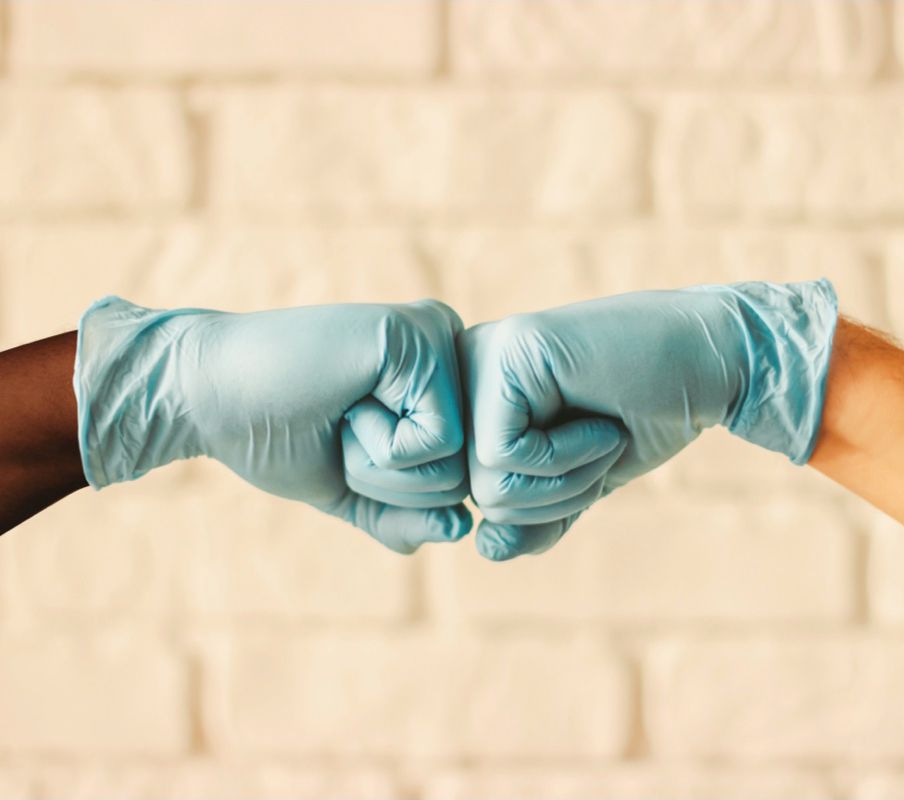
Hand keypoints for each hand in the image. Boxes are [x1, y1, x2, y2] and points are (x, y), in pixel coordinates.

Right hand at [75, 297, 470, 553]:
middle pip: (462, 478)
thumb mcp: (351, 490)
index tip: (340, 439)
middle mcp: (449, 352)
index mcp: (437, 383)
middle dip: (387, 482)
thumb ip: (405, 516)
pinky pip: (439, 441)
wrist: (207, 392)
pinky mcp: (421, 337)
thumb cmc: (275, 434)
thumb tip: (461, 528)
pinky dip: (381, 445)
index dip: (389, 491)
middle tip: (337, 424)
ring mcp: (439, 339)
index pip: (456, 482)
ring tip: (340, 410)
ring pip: (455, 467)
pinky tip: (346, 397)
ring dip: (379, 464)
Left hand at [459, 280, 837, 559]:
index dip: (547, 505)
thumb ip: (534, 520)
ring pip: (488, 484)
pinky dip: (568, 455)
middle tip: (604, 445)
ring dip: (568, 478)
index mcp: (475, 402)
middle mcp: (465, 375)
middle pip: (479, 495)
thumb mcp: (581, 483)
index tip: (592, 458)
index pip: (480, 498)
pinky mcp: (505, 356)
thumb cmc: (645, 416)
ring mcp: (481, 359)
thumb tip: (487, 548)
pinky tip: (600, 418)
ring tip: (604, 431)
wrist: (709, 362)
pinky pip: (505, 455)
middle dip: (557, 495)